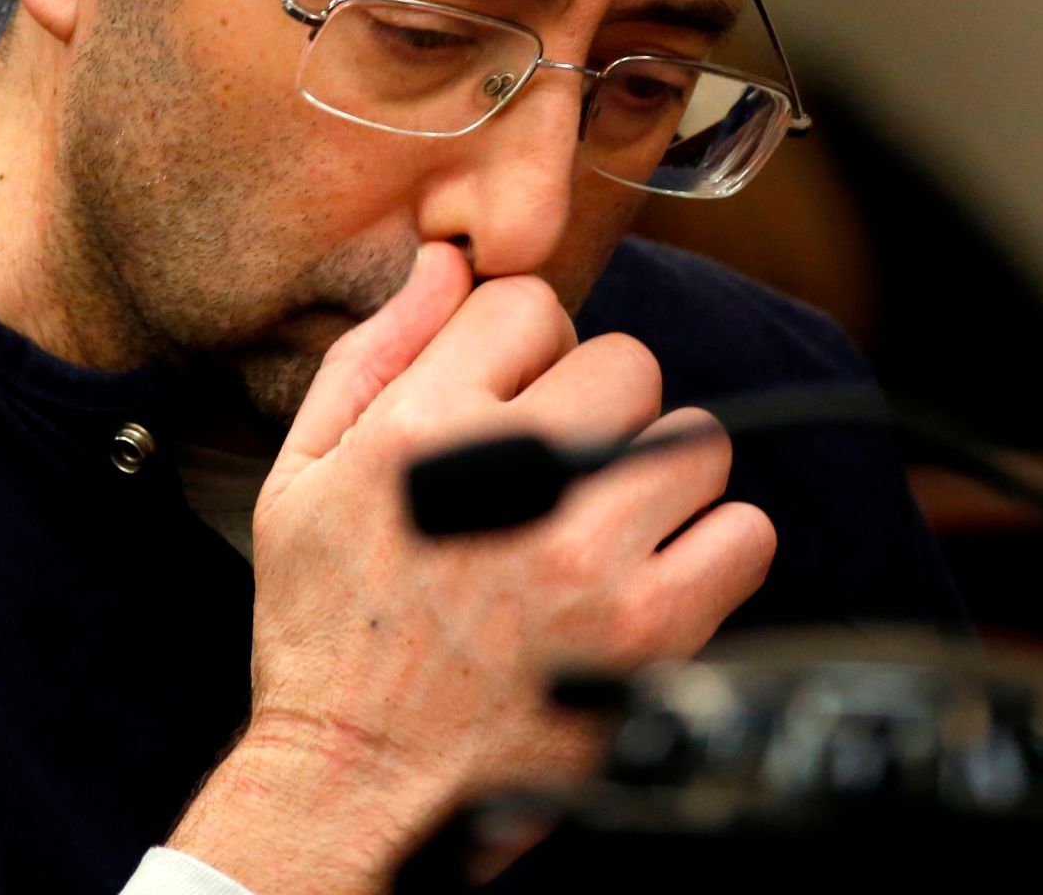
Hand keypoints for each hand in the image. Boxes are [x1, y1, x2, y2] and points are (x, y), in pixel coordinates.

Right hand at [168, 242, 776, 890]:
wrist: (357, 781)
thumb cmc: (323, 628)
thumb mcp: (299, 477)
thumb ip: (374, 354)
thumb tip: (447, 261)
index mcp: (421, 426)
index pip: (530, 304)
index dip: (525, 354)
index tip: (510, 408)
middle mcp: (513, 474)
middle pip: (627, 363)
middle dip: (598, 409)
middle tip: (560, 478)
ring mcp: (589, 552)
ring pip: (697, 438)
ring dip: (661, 478)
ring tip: (608, 530)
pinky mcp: (648, 628)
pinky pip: (743, 533)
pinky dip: (713, 550)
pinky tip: (653, 576)